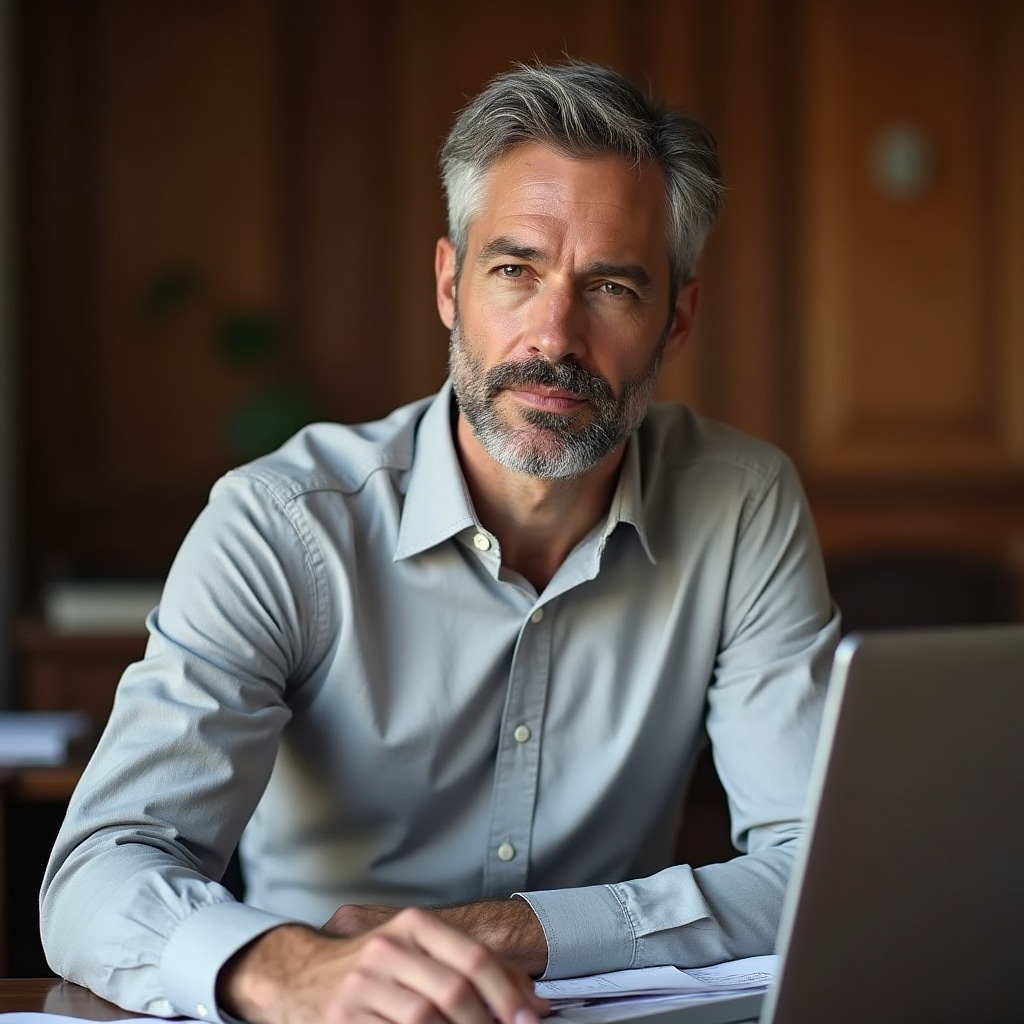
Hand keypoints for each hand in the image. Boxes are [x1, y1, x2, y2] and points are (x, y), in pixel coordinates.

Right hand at [217, 907, 548, 1023]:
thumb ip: (472, 968)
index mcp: (413, 926)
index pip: (473, 957)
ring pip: (425, 1019)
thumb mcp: (417, 950)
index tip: (526, 1019)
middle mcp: (387, 949)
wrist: (298, 975)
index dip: (506, 993)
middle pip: (453, 991)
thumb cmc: (372, 966)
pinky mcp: (343, 1018)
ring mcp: (362, 985)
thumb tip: (533, 1005)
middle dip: (485, 1021)